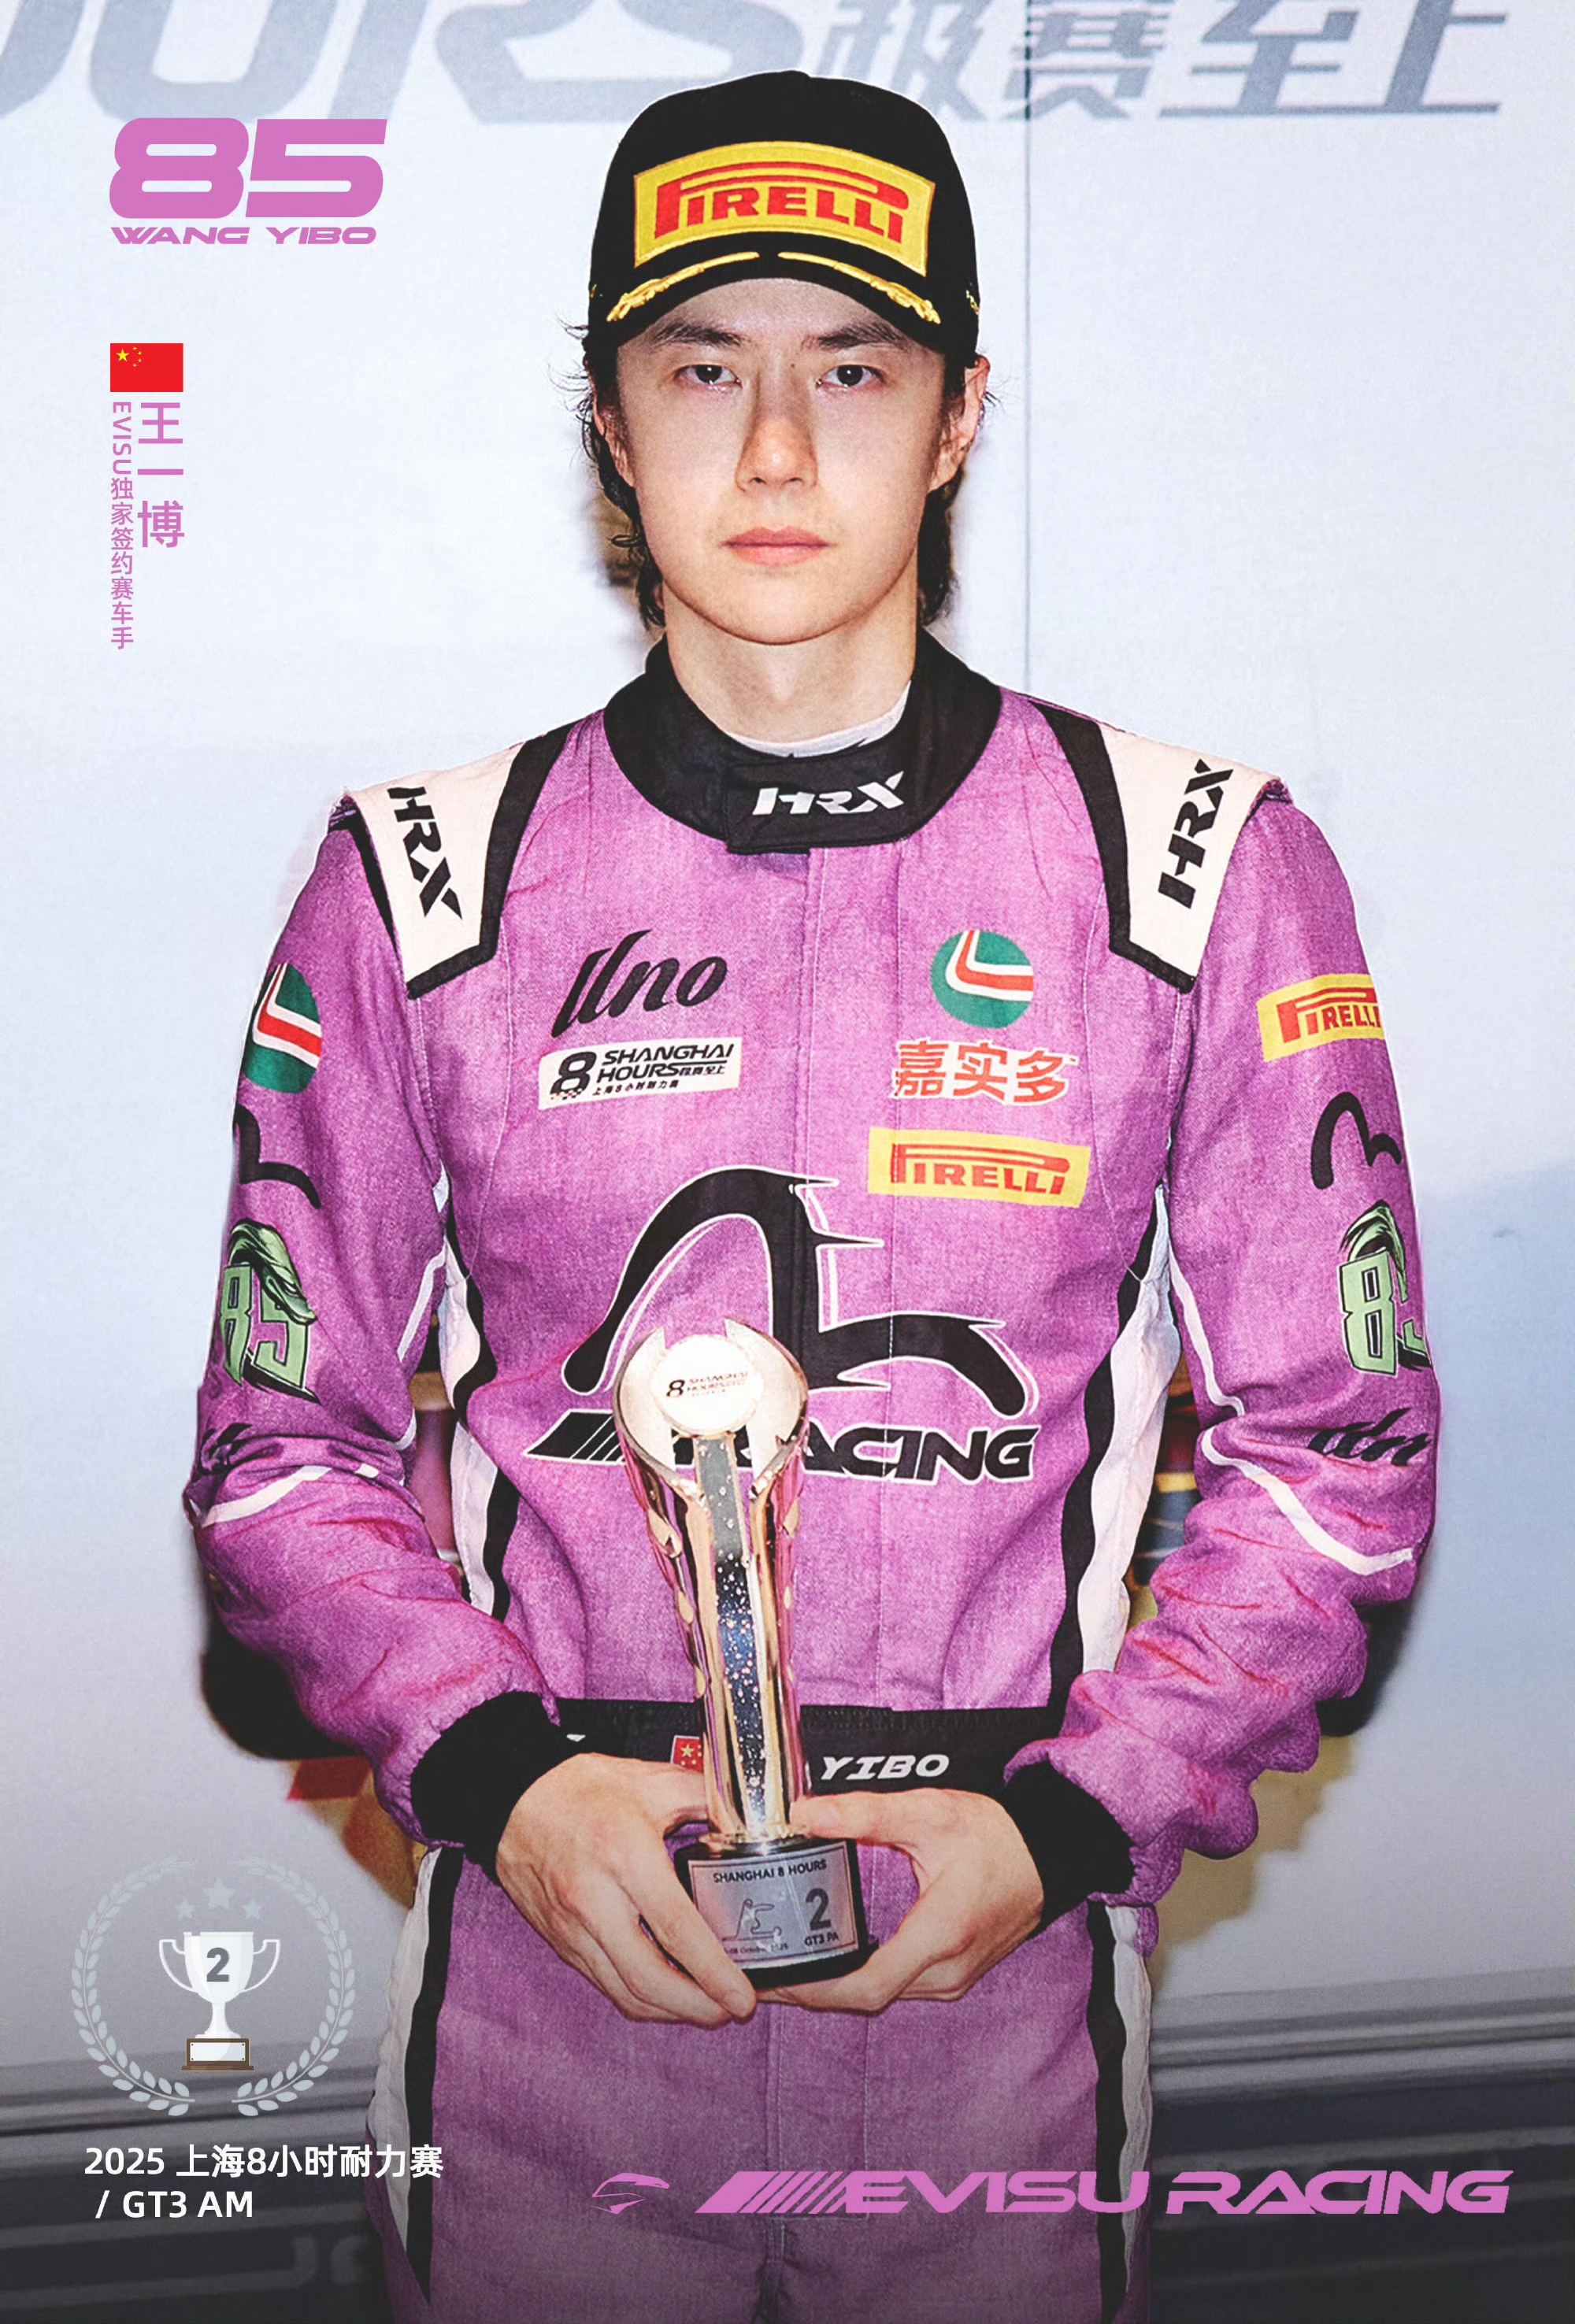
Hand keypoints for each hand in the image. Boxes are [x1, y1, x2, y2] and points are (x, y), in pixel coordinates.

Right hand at [496, 1754, 756, 2028]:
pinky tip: (665, 1993)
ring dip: (668, 2011)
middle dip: (696, 2008)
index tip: (743, 1996)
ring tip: (705, 2009)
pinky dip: (638, 1998)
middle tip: (730, 2011)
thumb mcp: (651, 1780)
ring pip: (624, 1992)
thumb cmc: (582, 1788)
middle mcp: (595, 1899)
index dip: (713, 1971)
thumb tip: (746, 1819)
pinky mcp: (560, 1941)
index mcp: (625, 1855)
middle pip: (648, 1979)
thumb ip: (704, 1799)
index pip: (675, 1928)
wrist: (512, 1798)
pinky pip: (603, 1984)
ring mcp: (573, 1927)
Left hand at [759, 1788, 1043, 2013]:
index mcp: (941, 1935)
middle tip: (762, 1969)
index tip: (771, 1980)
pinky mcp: (954, 1975)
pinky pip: (899, 1988)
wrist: (1050, 1853)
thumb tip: (806, 1814)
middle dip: (811, 1990)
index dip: (813, 1991)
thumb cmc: (996, 1835)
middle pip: (867, 1998)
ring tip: (786, 1963)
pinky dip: (860, 1980)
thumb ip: (867, 1813)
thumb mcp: (930, 1812)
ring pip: (882, 1997)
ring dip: (835, 1988)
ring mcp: (954, 1980)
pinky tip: (831, 1960)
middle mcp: (948, 1971)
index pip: (866, 1987)